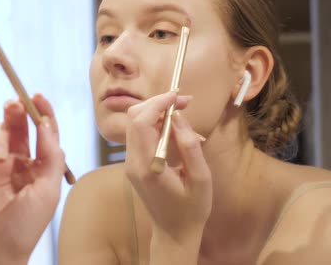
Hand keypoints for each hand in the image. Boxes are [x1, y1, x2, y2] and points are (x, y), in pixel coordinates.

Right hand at [0, 94, 64, 264]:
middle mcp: (17, 165)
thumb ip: (50, 156)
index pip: (43, 133)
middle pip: (18, 127)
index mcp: (39, 169)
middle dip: (16, 112)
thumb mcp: (46, 192)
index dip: (42, 112)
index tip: (36, 96)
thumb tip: (48, 124)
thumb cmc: (22, 230)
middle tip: (14, 104)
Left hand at [125, 91, 211, 243]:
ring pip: (134, 124)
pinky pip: (139, 135)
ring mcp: (130, 164)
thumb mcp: (200, 178)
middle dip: (157, 103)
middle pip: (134, 118)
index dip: (158, 103)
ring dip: (156, 112)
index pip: (141, 122)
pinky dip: (155, 125)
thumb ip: (189, 145)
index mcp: (148, 167)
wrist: (174, 233)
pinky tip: (174, 130)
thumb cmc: (192, 209)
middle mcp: (132, 163)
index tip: (179, 97)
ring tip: (183, 115)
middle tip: (184, 102)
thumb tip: (178, 116)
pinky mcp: (133, 165)